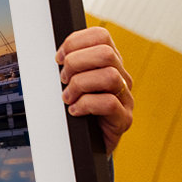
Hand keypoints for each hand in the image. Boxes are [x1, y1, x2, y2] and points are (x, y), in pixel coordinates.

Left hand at [56, 26, 133, 154]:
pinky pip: (108, 103)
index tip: (58, 58)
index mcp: (109, 63)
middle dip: (76, 63)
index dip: (75, 42)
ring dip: (80, 85)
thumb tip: (56, 56)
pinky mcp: (124, 119)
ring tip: (68, 97)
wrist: (85, 145)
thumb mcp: (70, 83)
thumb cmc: (76, 110)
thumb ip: (68, 66)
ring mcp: (126, 98)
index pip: (100, 36)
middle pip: (106, 53)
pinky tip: (75, 111)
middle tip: (63, 80)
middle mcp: (121, 77)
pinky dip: (85, 105)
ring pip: (109, 76)